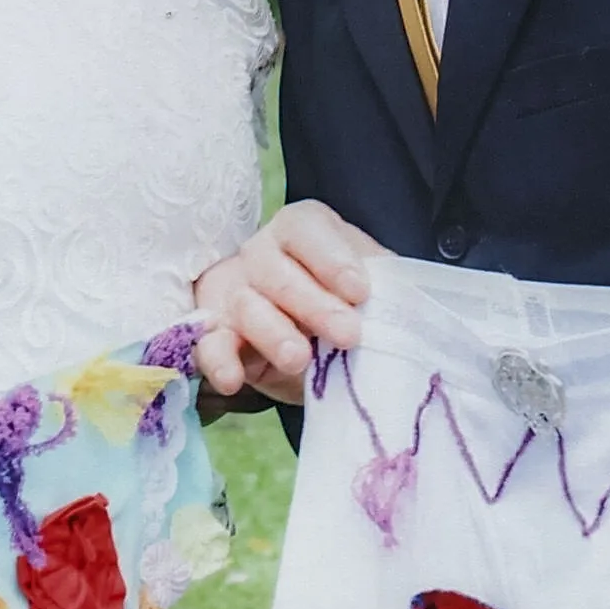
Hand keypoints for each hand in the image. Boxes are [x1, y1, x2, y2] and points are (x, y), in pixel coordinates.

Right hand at [193, 201, 385, 402]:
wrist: (319, 343)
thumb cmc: (349, 304)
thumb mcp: (374, 288)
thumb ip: (384, 289)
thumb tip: (400, 310)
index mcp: (302, 230)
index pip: (307, 230)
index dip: (332, 259)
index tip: (360, 291)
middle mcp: (262, 253)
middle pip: (276, 270)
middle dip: (314, 304)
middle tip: (348, 335)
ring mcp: (234, 291)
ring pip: (247, 305)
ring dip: (273, 333)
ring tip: (299, 359)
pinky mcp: (216, 333)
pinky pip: (209, 343)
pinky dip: (217, 360)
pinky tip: (232, 379)